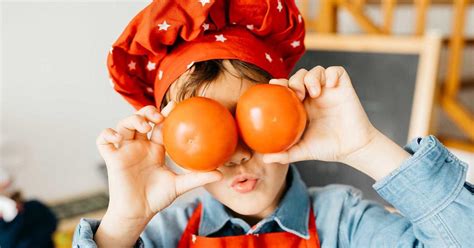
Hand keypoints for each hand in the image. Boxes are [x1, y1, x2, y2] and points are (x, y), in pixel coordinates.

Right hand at [95, 103, 221, 246]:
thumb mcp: (179, 186)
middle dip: (148, 112)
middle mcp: (140, 146)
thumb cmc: (157, 198)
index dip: (166, 113)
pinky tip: (118, 138)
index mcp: (155, 149)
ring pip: (124, 125)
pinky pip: (103, 139)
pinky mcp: (111, 157)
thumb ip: (197, 178)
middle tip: (159, 117)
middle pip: (141, 119)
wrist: (138, 213)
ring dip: (132, 120)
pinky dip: (108, 134)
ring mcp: (125, 150)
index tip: (176, 105)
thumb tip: (220, 174)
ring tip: (144, 126)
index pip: (160, 125)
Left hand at [262, 66, 377, 163]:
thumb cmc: (326, 148)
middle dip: (295, 80)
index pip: (286, 87)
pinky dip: (331, 74)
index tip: (274, 86)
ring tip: (314, 93)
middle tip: (297, 94)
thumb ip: (284, 154)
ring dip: (312, 77)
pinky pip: (336, 71)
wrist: (351, 149)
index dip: (279, 83)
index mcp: (300, 106)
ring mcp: (328, 89)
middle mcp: (313, 95)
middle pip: (299, 76)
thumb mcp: (302, 151)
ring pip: (316, 71)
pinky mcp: (343, 87)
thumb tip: (265, 160)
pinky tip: (330, 85)